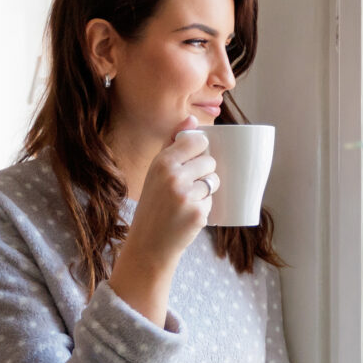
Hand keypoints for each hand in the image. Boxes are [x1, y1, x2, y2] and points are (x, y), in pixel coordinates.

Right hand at [127, 115, 218, 267]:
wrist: (149, 244)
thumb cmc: (154, 204)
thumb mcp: (156, 171)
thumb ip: (173, 143)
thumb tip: (192, 118)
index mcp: (162, 162)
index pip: (198, 141)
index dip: (201, 150)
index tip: (195, 159)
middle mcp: (173, 176)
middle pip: (210, 162)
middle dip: (204, 173)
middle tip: (187, 187)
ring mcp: (186, 195)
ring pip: (214, 181)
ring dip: (206, 191)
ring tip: (187, 201)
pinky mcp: (198, 213)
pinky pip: (212, 201)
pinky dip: (204, 208)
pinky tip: (187, 215)